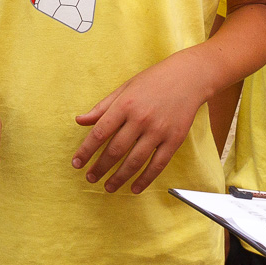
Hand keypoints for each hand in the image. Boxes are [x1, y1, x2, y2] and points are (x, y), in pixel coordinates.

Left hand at [72, 57, 206, 194]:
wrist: (188, 77)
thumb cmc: (153, 81)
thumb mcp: (124, 88)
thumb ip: (102, 107)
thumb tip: (80, 121)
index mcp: (125, 104)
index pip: (100, 133)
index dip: (86, 151)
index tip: (77, 163)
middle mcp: (141, 119)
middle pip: (115, 150)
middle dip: (100, 168)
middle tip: (90, 178)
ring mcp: (159, 130)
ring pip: (135, 161)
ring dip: (119, 178)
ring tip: (108, 187)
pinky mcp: (175, 139)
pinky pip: (158, 165)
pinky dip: (145, 179)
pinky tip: (134, 188)